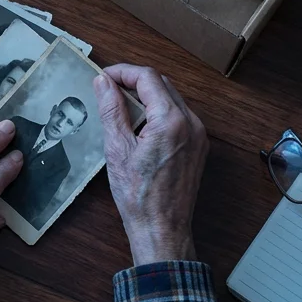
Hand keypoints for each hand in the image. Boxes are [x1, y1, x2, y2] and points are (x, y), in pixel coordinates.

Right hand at [93, 65, 207, 265]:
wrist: (161, 228)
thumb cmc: (138, 195)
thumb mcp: (117, 148)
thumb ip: (112, 110)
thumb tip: (103, 82)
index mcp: (171, 120)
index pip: (148, 77)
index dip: (123, 72)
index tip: (103, 78)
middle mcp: (191, 123)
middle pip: (162, 84)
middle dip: (134, 81)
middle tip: (108, 90)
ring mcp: (199, 135)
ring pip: (172, 99)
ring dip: (147, 96)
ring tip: (121, 107)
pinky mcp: (199, 147)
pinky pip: (179, 117)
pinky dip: (159, 112)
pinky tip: (140, 126)